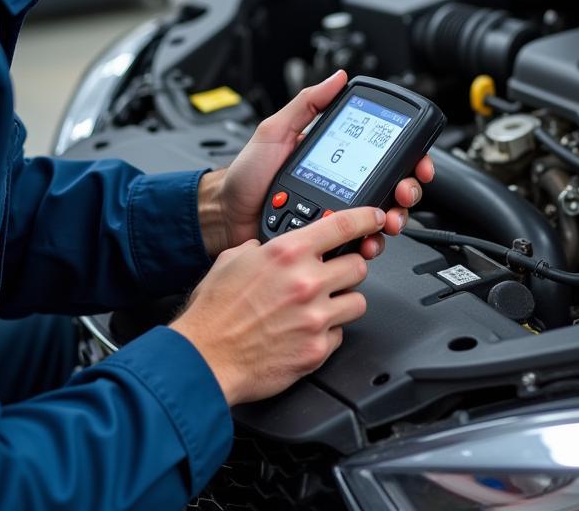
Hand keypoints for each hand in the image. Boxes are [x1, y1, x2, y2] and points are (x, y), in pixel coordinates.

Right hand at [170, 206, 383, 404]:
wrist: (202, 360)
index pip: (343, 225)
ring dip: (342, 302)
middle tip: (332, 277)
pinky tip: (306, 332)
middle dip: (347, 270)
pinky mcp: (317, 349)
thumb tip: (266, 247)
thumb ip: (259, 248)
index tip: (375, 219)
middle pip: (358, 266)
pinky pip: (340, 335)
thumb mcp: (231, 260)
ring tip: (319, 307)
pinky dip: (327, 334)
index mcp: (287, 253)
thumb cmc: (213, 314)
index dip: (367, 218)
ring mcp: (315, 317)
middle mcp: (306, 282)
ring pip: (357, 302)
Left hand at [198, 70, 435, 258]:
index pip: (384, 153)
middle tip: (402, 193)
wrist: (225, 217)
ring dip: (394, 218)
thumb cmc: (245, 175)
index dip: (409, 156)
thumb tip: (337, 77)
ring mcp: (338, 212)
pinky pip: (360, 242)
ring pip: (383, 217)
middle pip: (393, 186)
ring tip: (387, 220)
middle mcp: (344, 183)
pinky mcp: (330, 239)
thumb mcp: (275, 130)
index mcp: (338, 156)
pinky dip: (371, 243)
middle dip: (408, 190)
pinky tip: (367, 242)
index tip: (417, 161)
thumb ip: (307, 104)